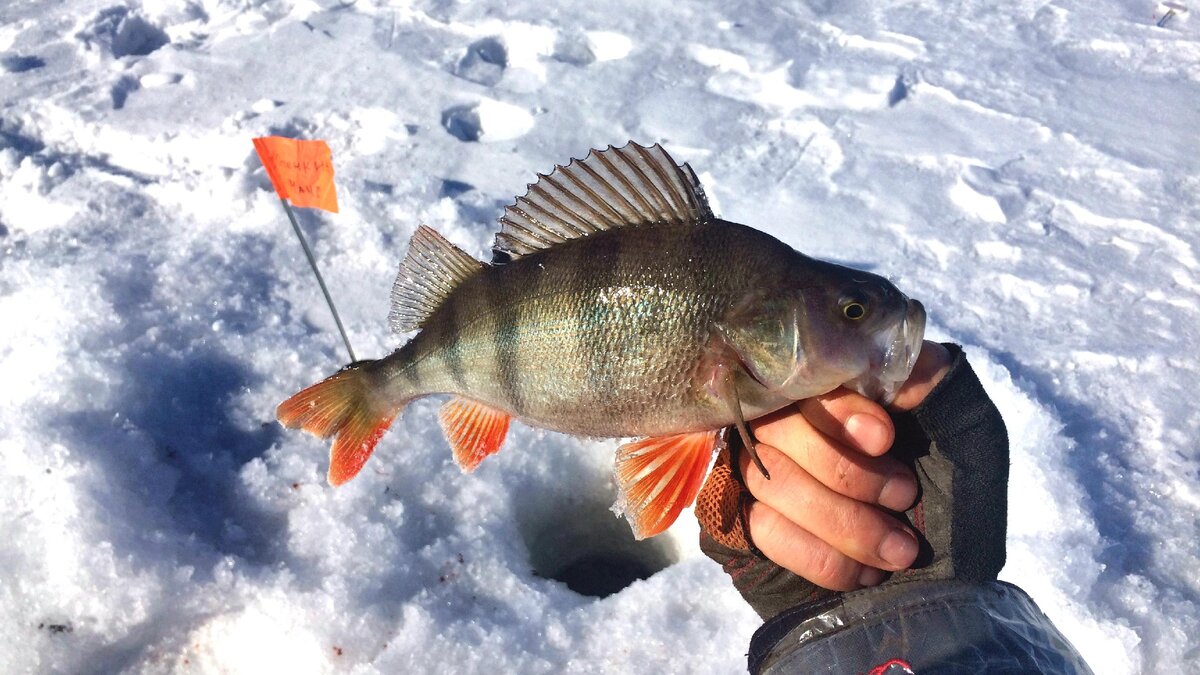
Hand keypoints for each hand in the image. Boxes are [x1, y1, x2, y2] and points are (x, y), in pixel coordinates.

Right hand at [696, 341, 959, 616]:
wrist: (954, 556)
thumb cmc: (955, 478)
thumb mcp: (962, 421)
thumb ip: (929, 381)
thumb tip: (891, 363)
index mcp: (827, 383)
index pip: (805, 382)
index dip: (839, 412)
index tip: (885, 439)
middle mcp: (782, 418)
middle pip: (779, 434)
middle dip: (848, 475)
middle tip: (905, 498)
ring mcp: (758, 468)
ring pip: (772, 484)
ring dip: (841, 523)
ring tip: (898, 550)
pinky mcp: (750, 520)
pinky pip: (766, 533)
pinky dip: (819, 557)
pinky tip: (864, 573)